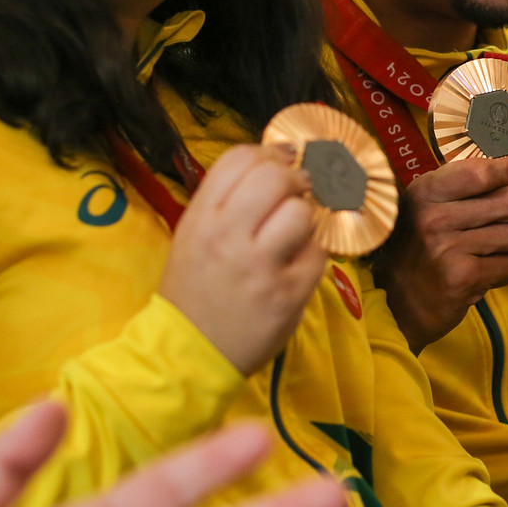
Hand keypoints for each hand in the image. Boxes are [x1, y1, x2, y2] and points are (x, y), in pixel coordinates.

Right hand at [158, 144, 327, 375]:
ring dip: (305, 219)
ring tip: (294, 234)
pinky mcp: (288, 295)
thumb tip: (279, 158)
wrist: (189, 353)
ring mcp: (260, 267)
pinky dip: (314, 254)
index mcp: (203, 217)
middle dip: (294, 180)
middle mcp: (229, 236)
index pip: (240, 158)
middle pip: (274, 177)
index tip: (280, 164)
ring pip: (301, 213)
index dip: (268, 153)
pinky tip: (297, 264)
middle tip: (296, 195)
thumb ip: (229, 199)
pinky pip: (318, 253)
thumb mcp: (194, 235)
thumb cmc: (195, 289)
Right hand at [376, 156, 507, 353]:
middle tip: (496, 224)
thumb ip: (467, 185)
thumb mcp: (430, 206)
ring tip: (487, 251)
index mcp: (425, 193)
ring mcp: (447, 248)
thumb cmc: (422, 247)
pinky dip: (506, 268)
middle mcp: (433, 218)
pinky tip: (485, 271)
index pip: (478, 173)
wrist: (400, 301)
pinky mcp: (463, 277)